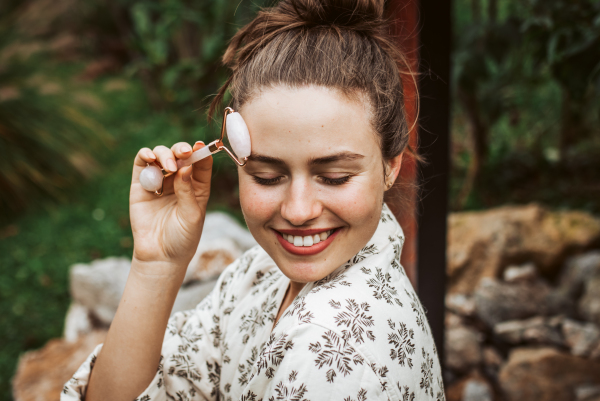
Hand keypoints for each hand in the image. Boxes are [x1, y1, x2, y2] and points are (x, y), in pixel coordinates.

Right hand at [129, 141, 211, 275]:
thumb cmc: (183, 238)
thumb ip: (188, 191)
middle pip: (180, 155)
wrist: (160, 256)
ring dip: (165, 154)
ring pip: (161, 155)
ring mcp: (160, 181)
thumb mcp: (192, 215)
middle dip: (182, 150)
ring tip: (169, 167)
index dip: (201, 151)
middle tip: (184, 154)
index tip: (200, 146)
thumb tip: (186, 167)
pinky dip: (145, 155)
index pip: (201, 163)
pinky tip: (150, 157)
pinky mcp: (141, 185)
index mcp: (197, 186)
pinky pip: (142, 164)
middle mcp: (179, 180)